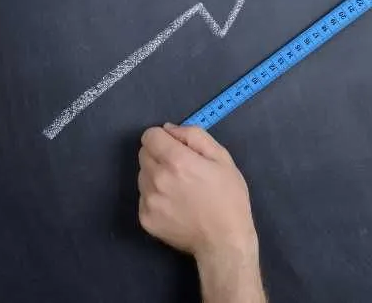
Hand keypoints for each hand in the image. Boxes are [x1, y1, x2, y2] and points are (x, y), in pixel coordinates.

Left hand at [138, 124, 258, 266]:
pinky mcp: (145, 218)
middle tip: (181, 169)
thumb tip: (169, 129)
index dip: (163, 137)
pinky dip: (155, 197)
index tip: (176, 147)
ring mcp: (148, 200)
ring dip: (156, 176)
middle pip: (144, 154)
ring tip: (179, 189)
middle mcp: (156, 178)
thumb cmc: (228, 197)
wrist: (224, 240)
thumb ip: (194, 136)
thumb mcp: (222, 158)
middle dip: (159, 155)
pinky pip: (144, 197)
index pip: (149, 136)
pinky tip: (175, 206)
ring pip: (142, 175)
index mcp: (176, 160)